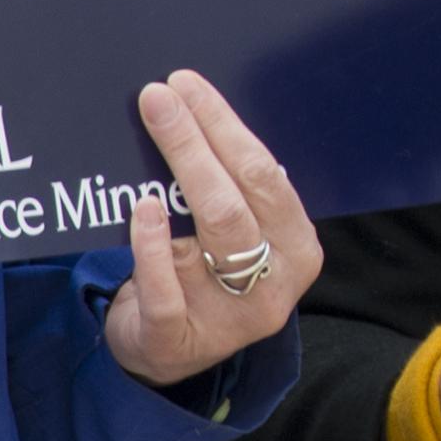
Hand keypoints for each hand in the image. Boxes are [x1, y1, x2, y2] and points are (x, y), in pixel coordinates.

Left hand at [94, 71, 321, 386]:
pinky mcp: (178, 339)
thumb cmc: (203, 276)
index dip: (225, 126)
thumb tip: (195, 115)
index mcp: (297, 250)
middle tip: (160, 96)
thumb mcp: (236, 237)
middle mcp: (273, 284)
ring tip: (151, 125)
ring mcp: (229, 317)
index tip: (189, 86)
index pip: (264, 176)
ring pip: (209, 233)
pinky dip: (152, 243)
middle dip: (197, 138)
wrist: (166, 354)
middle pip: (236, 199)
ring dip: (178, 169)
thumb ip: (231, 193)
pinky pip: (165, 287)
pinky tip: (143, 207)